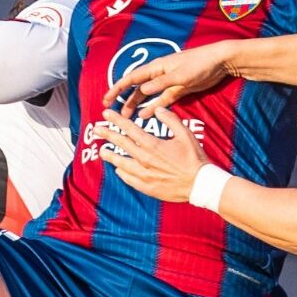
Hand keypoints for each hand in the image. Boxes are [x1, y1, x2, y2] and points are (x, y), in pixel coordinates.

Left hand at [93, 107, 207, 203]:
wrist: (200, 185)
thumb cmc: (194, 159)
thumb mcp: (186, 134)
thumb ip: (171, 120)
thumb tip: (158, 110)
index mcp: (153, 145)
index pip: (129, 129)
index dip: (116, 120)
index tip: (106, 114)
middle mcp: (145, 159)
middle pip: (121, 144)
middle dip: (107, 135)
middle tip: (96, 129)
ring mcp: (144, 174)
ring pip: (121, 163)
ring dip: (110, 155)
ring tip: (102, 150)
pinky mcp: (147, 187)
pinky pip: (129, 179)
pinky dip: (122, 173)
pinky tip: (118, 169)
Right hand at [102, 41, 234, 115]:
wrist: (219, 62)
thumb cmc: (200, 63)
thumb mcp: (180, 75)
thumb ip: (161, 84)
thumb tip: (142, 91)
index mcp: (156, 68)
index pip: (132, 78)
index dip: (117, 89)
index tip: (107, 99)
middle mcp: (159, 74)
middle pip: (137, 88)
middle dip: (124, 99)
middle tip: (112, 111)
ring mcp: (168, 82)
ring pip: (148, 95)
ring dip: (137, 105)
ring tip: (127, 116)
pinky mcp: (178, 89)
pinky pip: (161, 100)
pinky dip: (153, 107)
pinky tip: (146, 115)